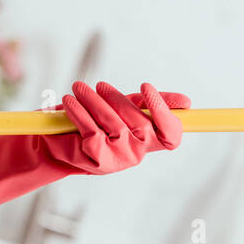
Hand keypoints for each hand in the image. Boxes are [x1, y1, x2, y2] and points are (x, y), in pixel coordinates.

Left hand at [43, 80, 188, 175]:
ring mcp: (118, 158)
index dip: (165, 113)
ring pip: (113, 123)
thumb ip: (148, 103)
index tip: (146, 87)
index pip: (171, 136)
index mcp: (148, 140)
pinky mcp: (96, 158)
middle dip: (117, 99)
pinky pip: (91, 130)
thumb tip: (185, 102)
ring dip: (93, 101)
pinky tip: (69, 102)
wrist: (57, 141)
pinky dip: (79, 112)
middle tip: (100, 85)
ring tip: (79, 88)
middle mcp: (137, 152)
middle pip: (139, 123)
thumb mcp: (123, 108)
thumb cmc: (94, 121)